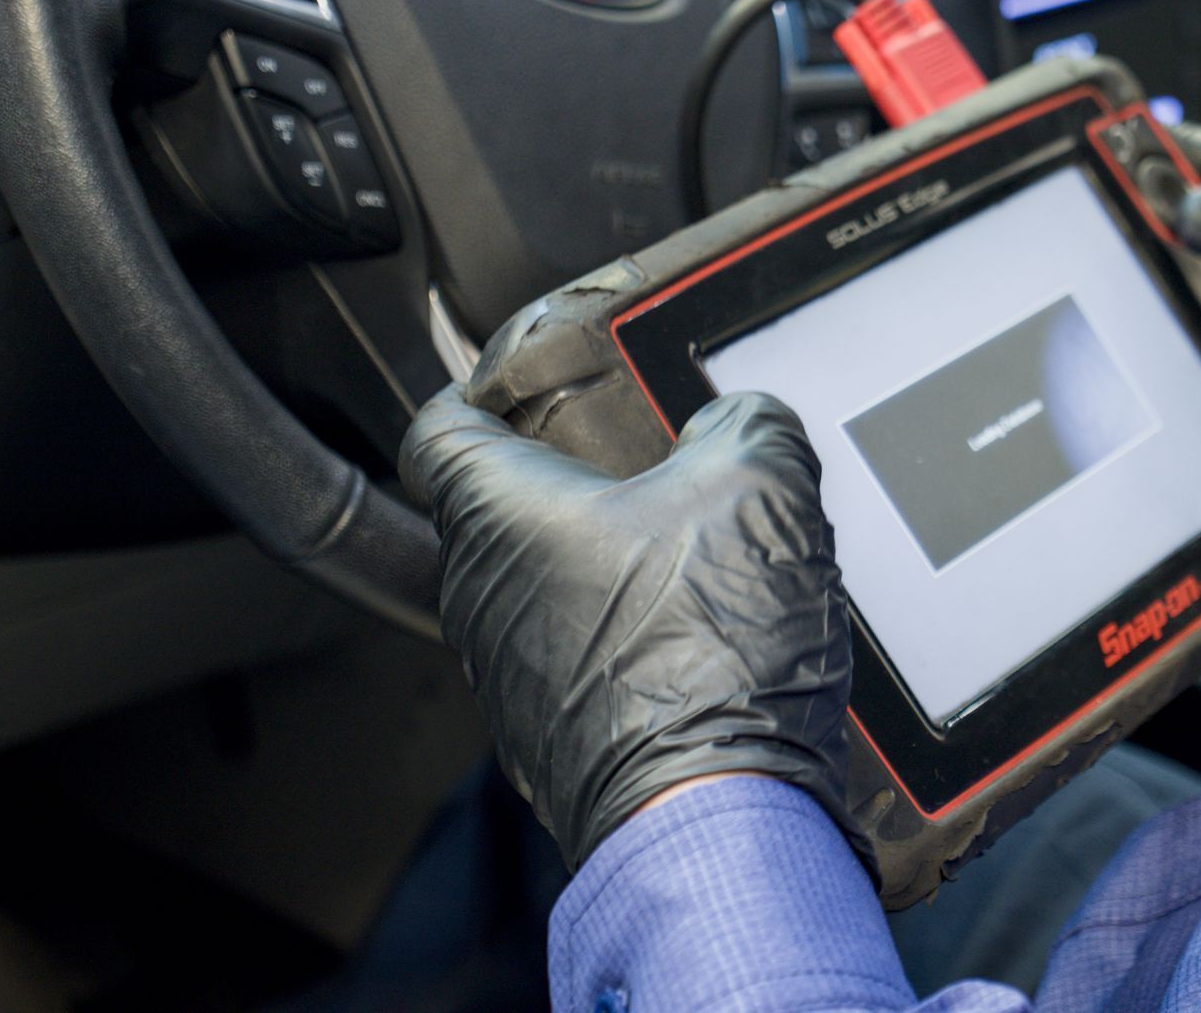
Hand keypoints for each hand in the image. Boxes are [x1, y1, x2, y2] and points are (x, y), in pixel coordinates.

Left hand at [400, 386, 860, 870]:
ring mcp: (514, 677)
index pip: (441, 424)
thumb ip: (749, 425)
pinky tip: (710, 640)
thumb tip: (746, 423)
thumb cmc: (705, 656)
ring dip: (615, 568)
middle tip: (660, 465)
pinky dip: (634, 641)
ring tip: (705, 559)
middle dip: (581, 483)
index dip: (484, 391)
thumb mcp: (759, 487)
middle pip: (509, 510)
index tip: (527, 386)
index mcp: (498, 514)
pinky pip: (585, 661)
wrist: (720, 815)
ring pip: (551, 589)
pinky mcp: (557, 738)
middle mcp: (481, 596)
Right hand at [1171, 125, 1200, 592]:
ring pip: (1162, 363)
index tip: (1090, 162)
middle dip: (1137, 282)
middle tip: (1145, 288)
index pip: (1192, 179)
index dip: (1137, 166)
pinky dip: (1190, 441)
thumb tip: (1194, 210)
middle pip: (1157, 276)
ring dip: (1170, 371)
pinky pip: (1191, 442)